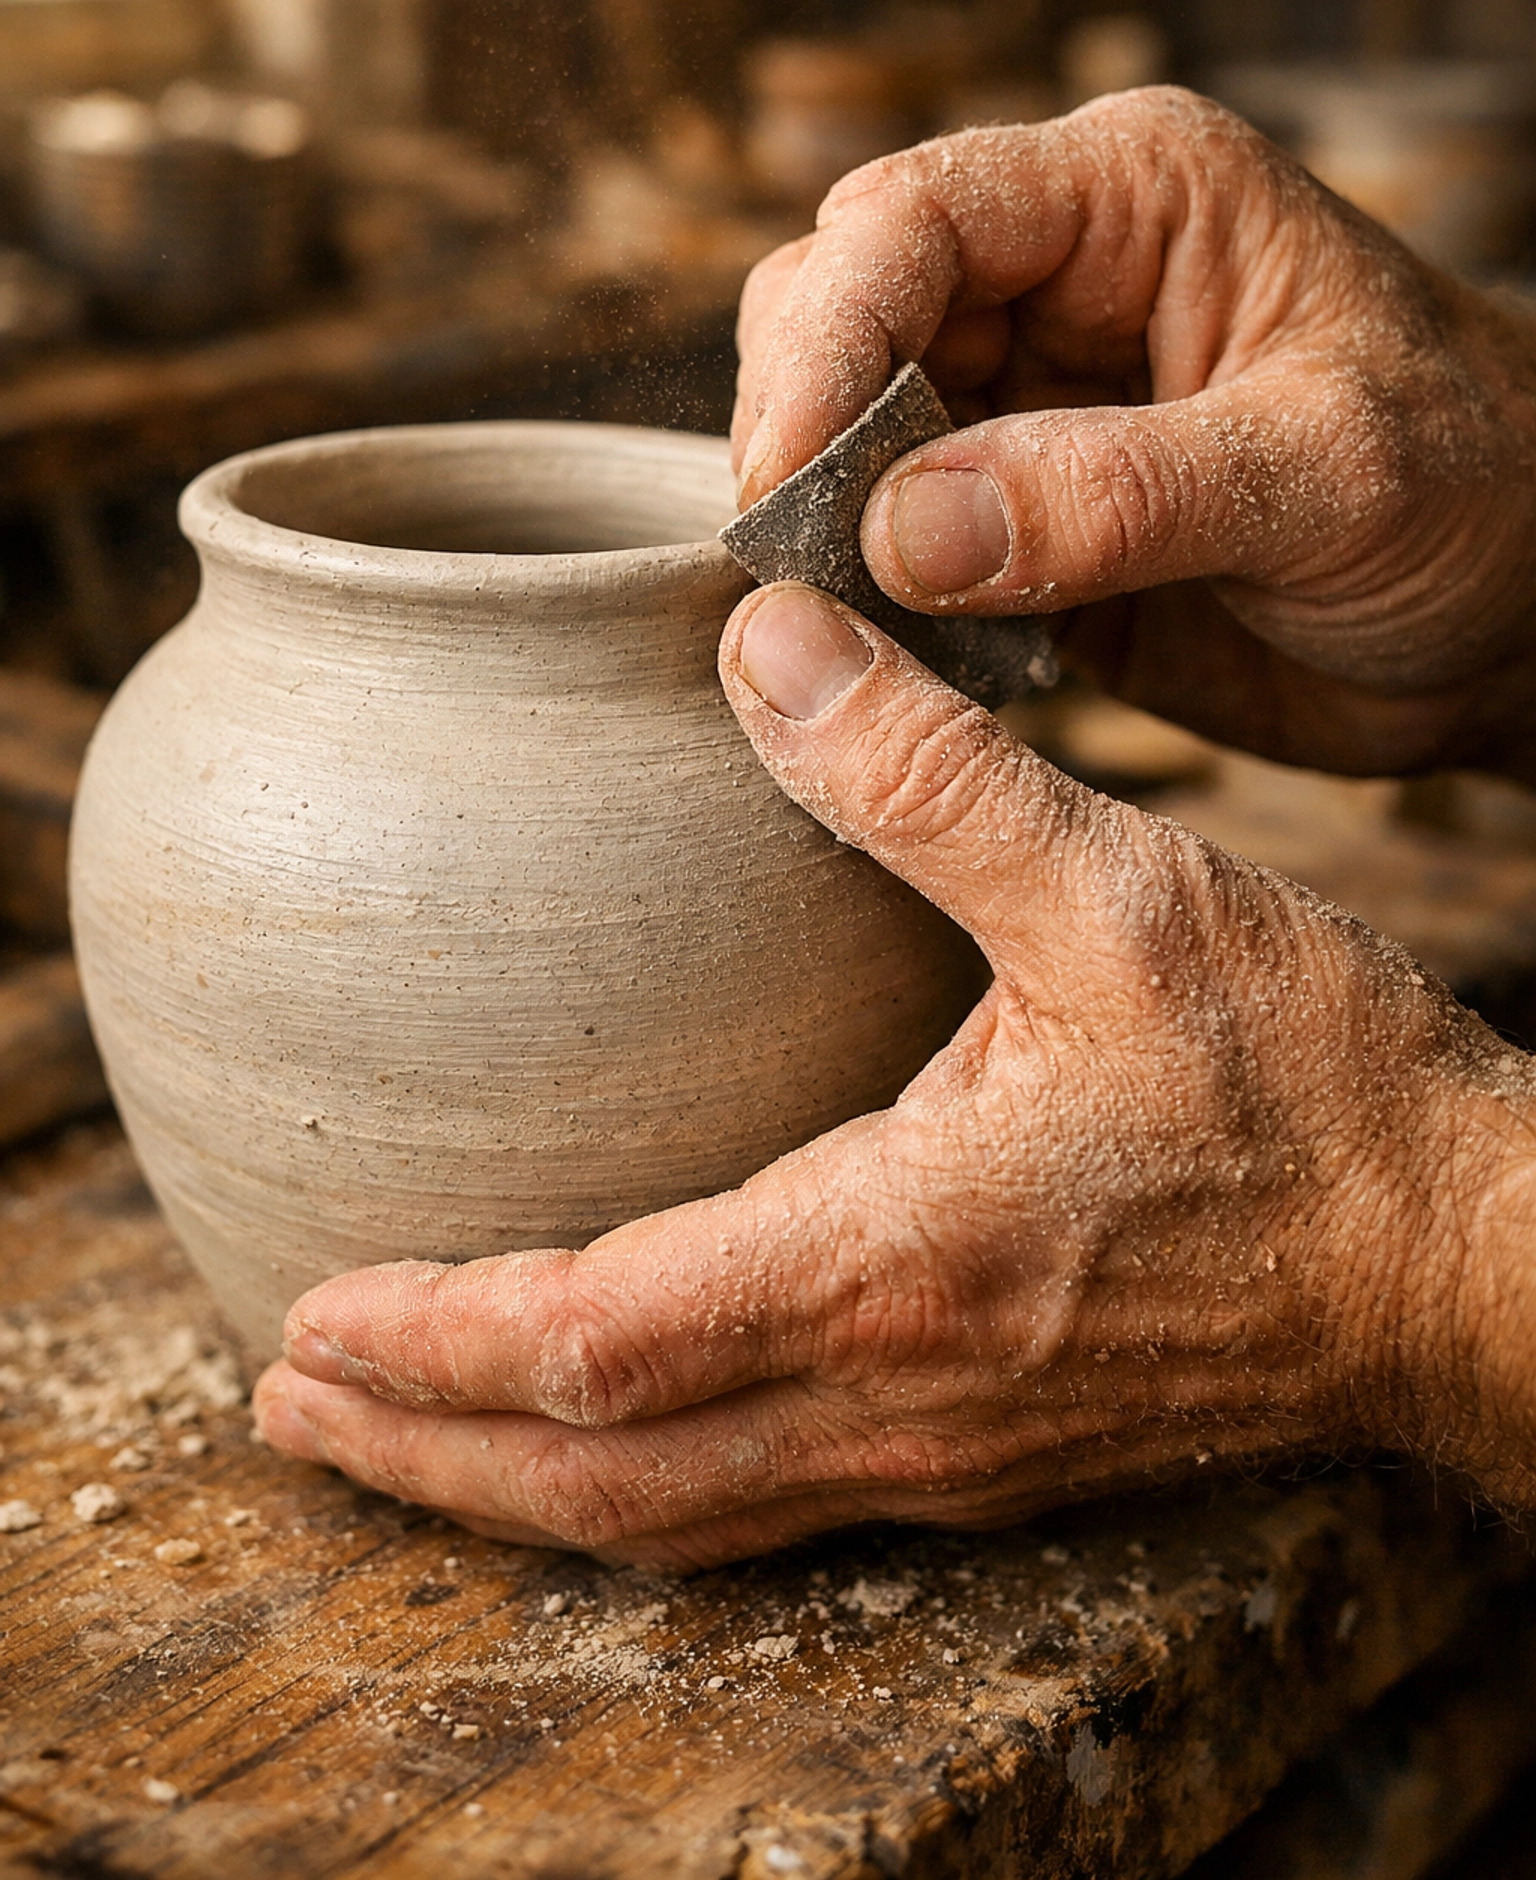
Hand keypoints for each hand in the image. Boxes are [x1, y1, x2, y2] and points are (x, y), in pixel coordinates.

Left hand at [252, 584, 1535, 1567]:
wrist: (1464, 1259)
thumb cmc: (1313, 1089)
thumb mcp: (1124, 893)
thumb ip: (932, 776)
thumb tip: (768, 645)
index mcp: (899, 1259)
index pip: (601, 1341)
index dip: (438, 1336)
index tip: (311, 1311)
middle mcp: (895, 1391)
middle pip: (598, 1476)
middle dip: (424, 1445)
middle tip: (282, 1392)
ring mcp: (940, 1451)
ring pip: (672, 1514)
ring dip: (510, 1482)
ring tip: (391, 1430)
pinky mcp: (985, 1457)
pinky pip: (759, 1502)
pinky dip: (632, 1484)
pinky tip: (597, 1433)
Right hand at [733, 91, 1535, 781]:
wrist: (1521, 618)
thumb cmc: (1482, 492)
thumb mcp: (1329, 477)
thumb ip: (1118, 494)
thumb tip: (900, 529)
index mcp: (1135, 198)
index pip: (910, 218)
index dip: (825, 337)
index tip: (787, 477)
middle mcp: (1058, 281)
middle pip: (837, 308)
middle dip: (805, 428)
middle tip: (807, 562)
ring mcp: (1025, 405)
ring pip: (840, 430)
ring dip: (823, 524)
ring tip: (854, 620)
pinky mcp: (1013, 522)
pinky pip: (883, 547)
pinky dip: (865, 603)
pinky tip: (899, 656)